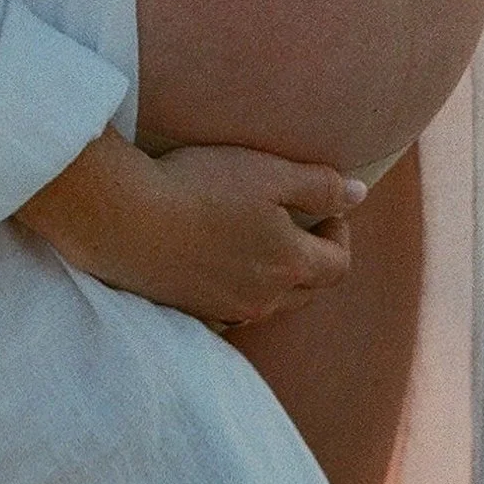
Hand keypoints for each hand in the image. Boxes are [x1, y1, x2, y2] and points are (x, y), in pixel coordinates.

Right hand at [15, 132, 363, 327]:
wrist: (124, 218)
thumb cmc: (200, 186)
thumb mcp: (268, 172)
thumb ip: (320, 184)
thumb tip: (359, 196)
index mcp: (290, 265)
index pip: (339, 265)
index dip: (339, 235)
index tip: (324, 209)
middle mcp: (264, 299)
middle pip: (308, 290)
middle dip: (312, 257)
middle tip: (295, 221)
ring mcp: (225, 310)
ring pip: (270, 301)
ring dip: (275, 273)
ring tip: (254, 235)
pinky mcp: (191, 311)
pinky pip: (232, 307)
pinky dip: (237, 285)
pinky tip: (216, 256)